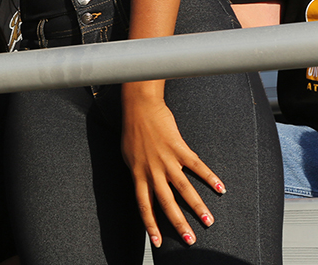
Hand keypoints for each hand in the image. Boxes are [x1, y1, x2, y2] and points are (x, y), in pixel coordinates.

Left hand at [121, 87, 223, 247]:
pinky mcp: (179, 147)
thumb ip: (139, 173)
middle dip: (178, 223)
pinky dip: (209, 177)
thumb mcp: (129, 156)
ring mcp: (166, 159)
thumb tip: (145, 187)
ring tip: (209, 221)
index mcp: (138, 174)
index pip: (143, 205)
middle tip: (190, 240)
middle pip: (166, 202)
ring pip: (183, 188)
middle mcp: (152, 170)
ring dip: (197, 206)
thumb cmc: (133, 131)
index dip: (150, 224)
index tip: (157, 243)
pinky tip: (221, 188)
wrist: (140, 106)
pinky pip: (196, 165)